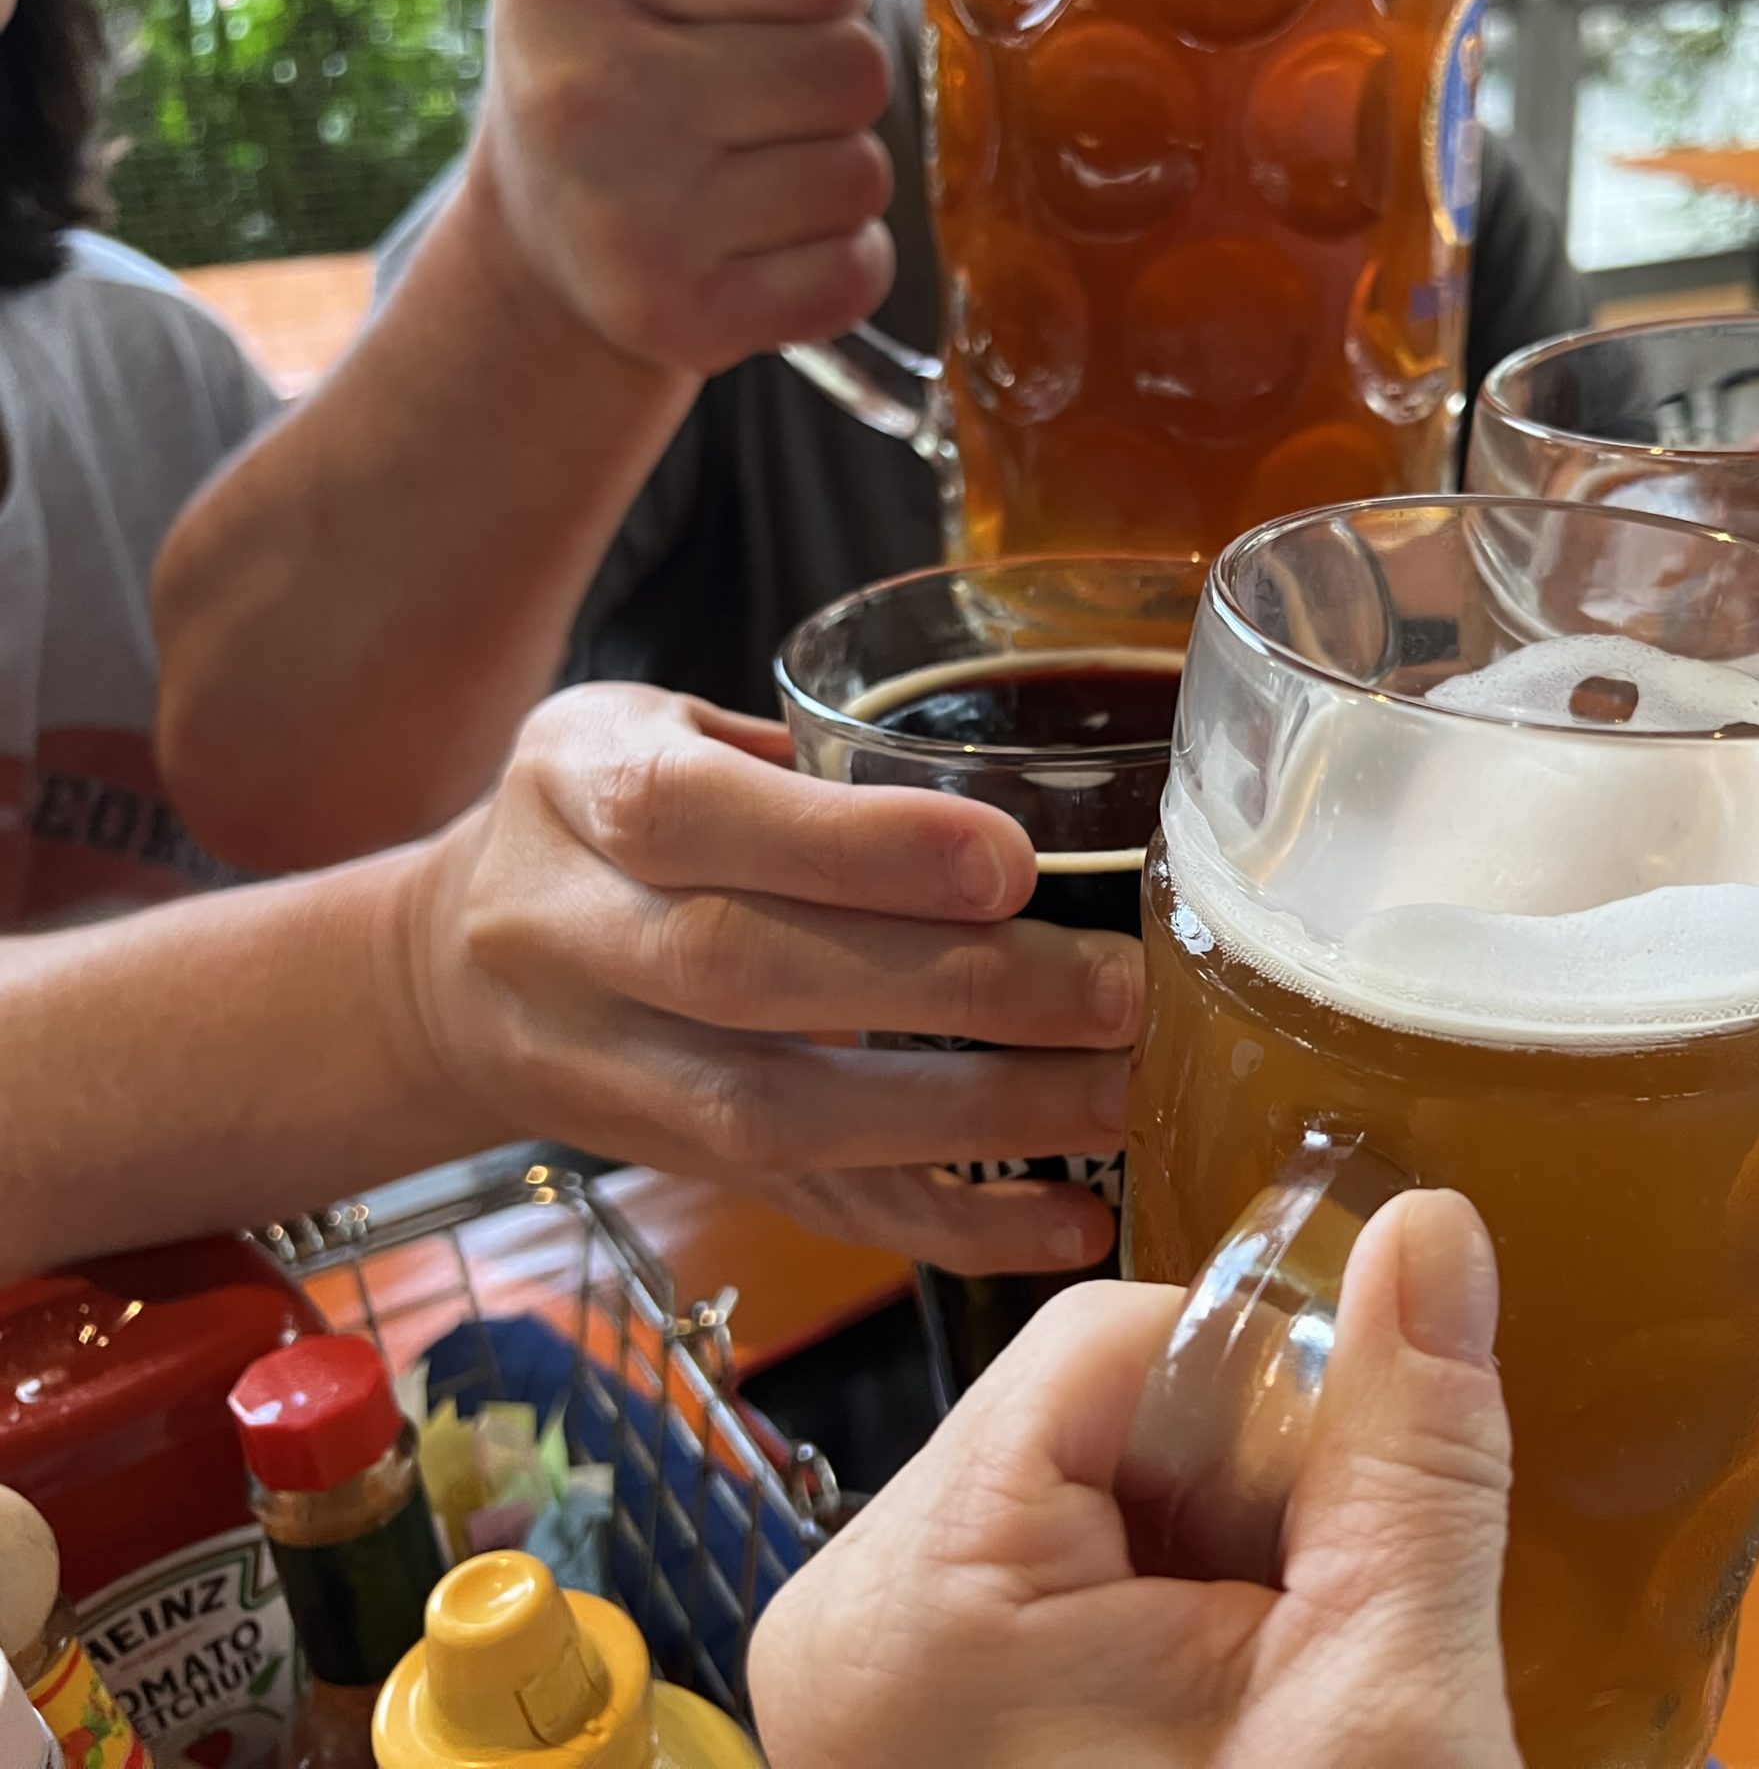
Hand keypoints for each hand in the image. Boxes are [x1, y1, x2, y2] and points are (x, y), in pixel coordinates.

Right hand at [390, 684, 1136, 1269]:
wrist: (447, 973)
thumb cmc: (604, 820)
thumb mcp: (651, 728)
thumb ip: (799, 754)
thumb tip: (1022, 789)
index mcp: (578, 787)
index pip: (696, 817)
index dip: (850, 848)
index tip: (1006, 862)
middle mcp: (567, 934)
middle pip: (746, 975)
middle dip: (948, 988)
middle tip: (1114, 990)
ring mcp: (609, 1070)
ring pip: (777, 1115)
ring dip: (969, 1118)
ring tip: (1117, 1095)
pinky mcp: (671, 1166)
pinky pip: (810, 1208)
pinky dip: (949, 1226)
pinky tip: (1067, 1220)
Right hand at [465, 0, 895, 375]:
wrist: (546, 246)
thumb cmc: (614, 57)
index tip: (770, 0)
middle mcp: (586, 90)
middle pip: (854, 66)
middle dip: (832, 79)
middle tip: (754, 100)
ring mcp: (633, 219)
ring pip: (863, 174)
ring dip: (835, 171)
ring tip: (750, 172)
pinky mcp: (682, 318)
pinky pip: (856, 272)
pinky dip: (836, 259)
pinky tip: (764, 244)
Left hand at [750, 1192, 1523, 1768]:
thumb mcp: (1379, 1691)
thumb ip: (1410, 1449)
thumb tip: (1428, 1225)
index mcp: (910, 1603)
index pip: (1108, 1342)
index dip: (1263, 1403)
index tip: (1336, 1526)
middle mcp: (838, 1618)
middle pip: (1083, 1409)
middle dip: (1231, 1490)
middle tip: (1292, 1638)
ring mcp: (856, 1668)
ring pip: (1078, 1477)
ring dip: (1202, 1549)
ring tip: (1248, 1690)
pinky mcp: (894, 1701)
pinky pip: (1043, 1562)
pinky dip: (1150, 1605)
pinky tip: (1200, 1708)